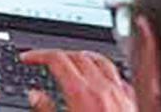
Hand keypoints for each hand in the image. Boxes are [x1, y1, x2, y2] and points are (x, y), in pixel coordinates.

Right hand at [21, 50, 135, 110]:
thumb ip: (45, 110)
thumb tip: (35, 96)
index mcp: (81, 93)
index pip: (56, 59)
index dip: (38, 55)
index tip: (28, 58)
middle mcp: (102, 89)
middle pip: (77, 56)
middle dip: (57, 54)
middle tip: (44, 61)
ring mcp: (120, 95)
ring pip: (101, 61)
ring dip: (82, 57)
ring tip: (71, 61)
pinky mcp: (132, 105)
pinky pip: (119, 78)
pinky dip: (105, 72)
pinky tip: (101, 80)